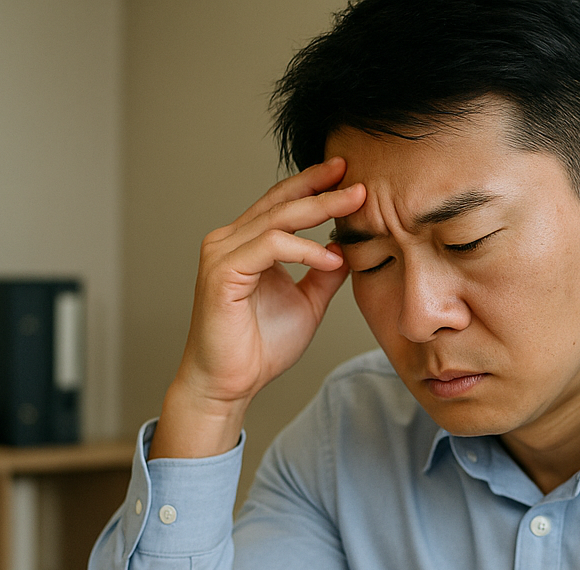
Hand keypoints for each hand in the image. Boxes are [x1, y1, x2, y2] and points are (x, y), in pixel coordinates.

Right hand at [150, 158, 365, 459]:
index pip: (281, 202)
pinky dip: (304, 249)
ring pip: (277, 218)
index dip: (313, 184)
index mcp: (245, 243)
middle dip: (322, 188)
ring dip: (319, 209)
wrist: (230, 385)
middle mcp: (228, 241)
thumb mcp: (307, 304)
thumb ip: (323, 274)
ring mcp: (221, 254)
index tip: (348, 174)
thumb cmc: (259, 349)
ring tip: (354, 205)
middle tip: (358, 181)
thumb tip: (346, 248)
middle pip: (281, 202)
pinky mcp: (222, 273)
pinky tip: (329, 260)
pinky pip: (270, 246)